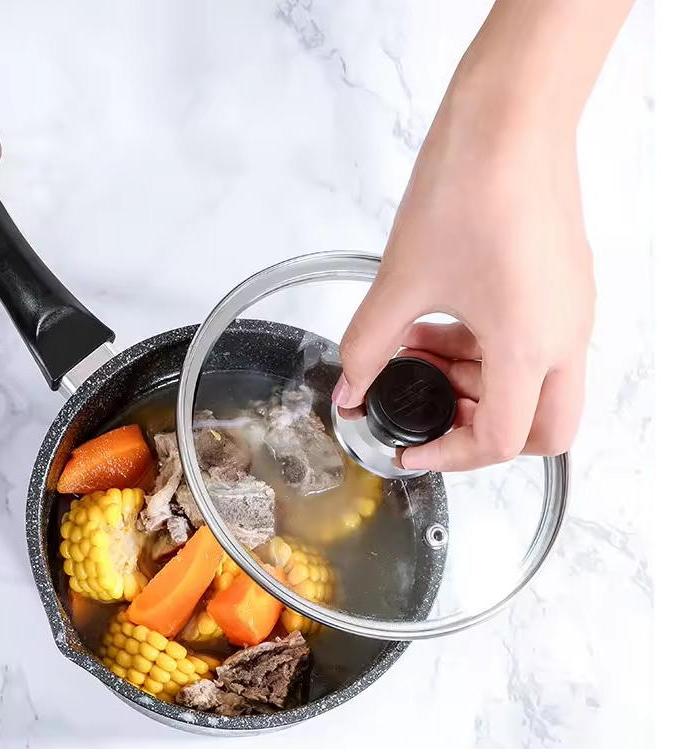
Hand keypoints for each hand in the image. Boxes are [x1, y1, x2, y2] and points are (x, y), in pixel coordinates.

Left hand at [335, 78, 594, 471]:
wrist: (511, 118)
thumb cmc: (469, 187)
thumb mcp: (402, 282)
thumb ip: (368, 346)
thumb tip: (350, 388)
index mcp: (531, 346)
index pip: (500, 441)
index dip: (450, 456)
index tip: (413, 448)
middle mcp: (566, 337)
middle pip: (542, 431)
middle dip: (483, 433)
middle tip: (431, 409)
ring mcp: (572, 312)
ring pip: (538, 389)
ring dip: (479, 386)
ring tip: (421, 352)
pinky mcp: (565, 288)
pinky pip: (537, 347)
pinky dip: (491, 353)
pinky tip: (443, 325)